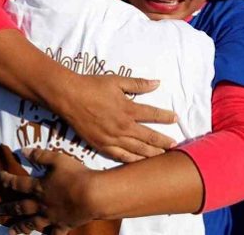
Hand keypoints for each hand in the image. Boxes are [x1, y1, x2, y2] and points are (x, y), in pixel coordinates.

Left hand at [0, 148, 96, 234]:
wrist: (92, 195)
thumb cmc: (75, 174)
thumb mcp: (57, 159)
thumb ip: (40, 155)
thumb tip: (24, 151)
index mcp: (38, 187)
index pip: (17, 183)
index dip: (6, 180)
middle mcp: (41, 204)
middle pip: (20, 207)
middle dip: (7, 208)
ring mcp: (51, 217)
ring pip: (32, 224)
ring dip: (20, 227)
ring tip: (10, 232)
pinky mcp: (63, 225)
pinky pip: (53, 234)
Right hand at [52, 75, 176, 162]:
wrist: (69, 97)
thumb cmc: (92, 86)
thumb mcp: (117, 81)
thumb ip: (138, 84)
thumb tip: (157, 83)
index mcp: (128, 109)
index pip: (153, 114)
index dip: (166, 117)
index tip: (175, 118)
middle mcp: (122, 126)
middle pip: (148, 137)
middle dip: (163, 141)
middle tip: (174, 145)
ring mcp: (112, 138)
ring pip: (136, 150)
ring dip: (151, 153)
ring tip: (162, 156)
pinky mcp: (101, 145)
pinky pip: (120, 156)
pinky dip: (132, 160)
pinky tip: (139, 161)